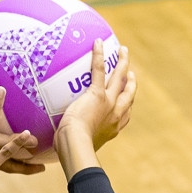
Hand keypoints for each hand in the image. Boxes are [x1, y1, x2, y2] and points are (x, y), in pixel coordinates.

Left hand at [55, 41, 134, 175]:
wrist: (76, 145)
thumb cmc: (73, 150)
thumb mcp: (77, 147)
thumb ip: (73, 143)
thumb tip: (59, 146)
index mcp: (113, 128)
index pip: (125, 114)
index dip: (128, 103)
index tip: (127, 96)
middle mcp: (116, 114)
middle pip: (129, 94)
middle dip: (131, 82)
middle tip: (131, 72)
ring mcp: (109, 103)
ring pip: (120, 78)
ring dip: (123, 63)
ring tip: (123, 51)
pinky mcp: (97, 94)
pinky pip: (99, 70)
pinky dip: (99, 55)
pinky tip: (98, 42)